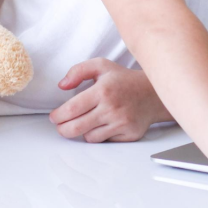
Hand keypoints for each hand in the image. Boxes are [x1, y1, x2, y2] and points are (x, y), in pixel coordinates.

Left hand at [48, 57, 163, 142]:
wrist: (152, 94)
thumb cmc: (123, 80)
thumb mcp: (101, 65)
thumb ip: (78, 71)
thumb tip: (62, 85)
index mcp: (103, 90)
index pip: (71, 109)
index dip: (57, 116)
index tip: (54, 117)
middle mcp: (112, 108)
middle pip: (76, 128)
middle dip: (62, 129)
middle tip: (60, 126)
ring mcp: (121, 123)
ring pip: (89, 137)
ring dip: (82, 131)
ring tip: (84, 122)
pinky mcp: (129, 135)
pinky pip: (104, 141)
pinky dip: (99, 135)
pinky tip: (101, 125)